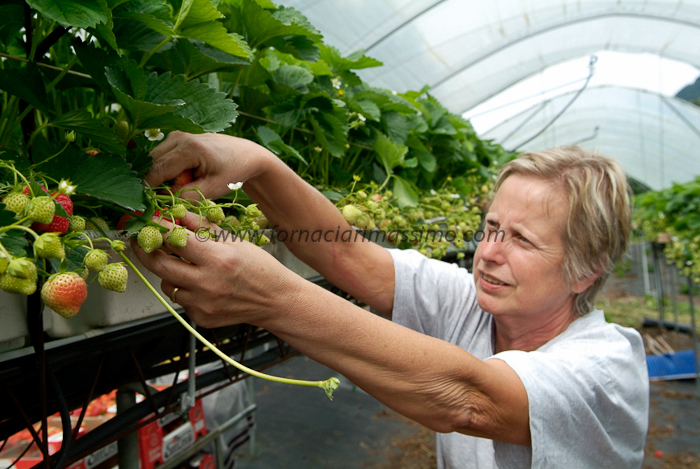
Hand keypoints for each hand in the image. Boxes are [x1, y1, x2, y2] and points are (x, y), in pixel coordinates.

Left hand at [132, 212, 301, 328]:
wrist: (275, 301)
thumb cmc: (260, 268)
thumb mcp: (235, 241)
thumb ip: (204, 228)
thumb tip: (179, 214)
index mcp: (218, 258)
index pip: (175, 239)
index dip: (158, 227)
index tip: (148, 221)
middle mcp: (207, 283)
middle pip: (159, 265)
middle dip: (145, 250)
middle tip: (142, 241)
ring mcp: (203, 304)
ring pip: (167, 284)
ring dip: (169, 272)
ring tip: (185, 266)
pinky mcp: (201, 317)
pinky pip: (181, 299)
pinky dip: (185, 289)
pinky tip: (202, 285)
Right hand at [146, 131, 272, 200]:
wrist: (246, 155)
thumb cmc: (233, 173)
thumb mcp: (212, 189)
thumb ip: (185, 196)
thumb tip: (160, 200)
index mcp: (190, 148)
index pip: (157, 170)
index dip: (148, 188)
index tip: (146, 204)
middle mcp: (179, 137)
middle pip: (152, 163)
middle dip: (154, 182)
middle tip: (165, 198)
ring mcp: (177, 136)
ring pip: (154, 160)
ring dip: (161, 176)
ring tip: (180, 187)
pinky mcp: (177, 138)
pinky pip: (162, 157)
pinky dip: (167, 170)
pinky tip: (182, 178)